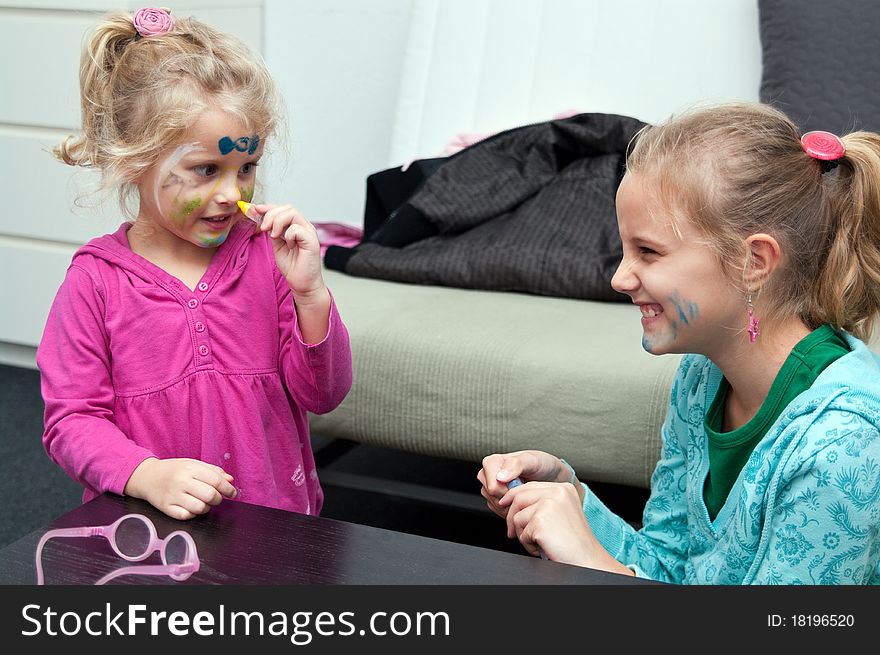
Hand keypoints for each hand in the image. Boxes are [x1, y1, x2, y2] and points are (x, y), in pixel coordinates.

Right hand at [124, 457, 237, 519]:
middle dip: (219, 499)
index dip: (228, 489)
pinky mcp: (166, 508)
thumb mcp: (193, 464)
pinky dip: (193, 513)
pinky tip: (191, 507)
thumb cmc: (173, 470)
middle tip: (217, 498)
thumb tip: (230, 480)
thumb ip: (213, 471)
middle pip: (210, 495)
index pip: (216, 480)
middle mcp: (181, 482)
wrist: (147, 476)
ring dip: (207, 507)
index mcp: (190, 468)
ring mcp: (172, 496)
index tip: (233, 493)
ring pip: (200, 508)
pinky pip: (186, 516)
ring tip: (203, 502)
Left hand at [252, 203, 326, 300]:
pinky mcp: (312, 241)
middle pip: (288, 208)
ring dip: (277, 222)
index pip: (283, 209)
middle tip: (263, 228)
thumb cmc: (292, 267)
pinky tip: (289, 245)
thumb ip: (271, 231)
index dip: (268, 207)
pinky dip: (288, 235)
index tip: (254, 210)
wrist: (302, 284)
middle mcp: (304, 227)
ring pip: (292, 213)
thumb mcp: (276, 245)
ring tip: (273, 236)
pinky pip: (297, 229)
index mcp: (296, 226)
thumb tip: (259, 217)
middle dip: (271, 214)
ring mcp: (309, 233)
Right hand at [477, 450, 574, 518]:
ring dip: (513, 503)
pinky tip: (521, 498)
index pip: (493, 487)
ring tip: (524, 492)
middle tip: (524, 488)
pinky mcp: (494, 501)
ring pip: (496, 506)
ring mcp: (489, 489)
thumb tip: (500, 477)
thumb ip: (516, 464)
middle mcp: (487, 475)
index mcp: (491, 463)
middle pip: (493, 498)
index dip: (509, 490)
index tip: (522, 483)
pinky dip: (513, 508)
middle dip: (511, 497)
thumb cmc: (541, 465)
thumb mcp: (532, 461)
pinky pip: (499, 512)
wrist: (550, 476)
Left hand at [501, 481, 628, 573]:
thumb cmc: (574, 541)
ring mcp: (548, 504)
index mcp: (564, 488)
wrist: (587, 559)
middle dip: (512, 517)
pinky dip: (528, 544)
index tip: (504, 504)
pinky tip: (543, 546)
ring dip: (523, 533)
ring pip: (517, 516)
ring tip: (540, 541)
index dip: (513, 496)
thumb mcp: (560, 512)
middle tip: (514, 533)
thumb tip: (513, 500)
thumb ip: (542, 502)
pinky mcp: (540, 520)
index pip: (529, 486)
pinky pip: (521, 532)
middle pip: (518, 497)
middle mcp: (557, 491)